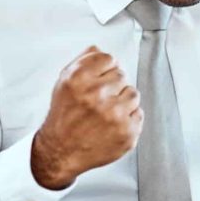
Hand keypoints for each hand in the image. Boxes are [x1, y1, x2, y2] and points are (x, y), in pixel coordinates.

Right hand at [30, 46, 142, 189]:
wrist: (61, 152)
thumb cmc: (63, 117)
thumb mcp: (63, 83)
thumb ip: (82, 61)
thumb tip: (99, 48)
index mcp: (79, 79)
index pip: (108, 59)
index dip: (104, 69)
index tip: (98, 79)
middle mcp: (96, 95)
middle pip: (121, 74)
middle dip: (112, 86)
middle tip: (99, 100)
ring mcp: (114, 115)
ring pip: (133, 93)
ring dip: (122, 101)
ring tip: (106, 113)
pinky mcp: (127, 132)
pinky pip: (138, 113)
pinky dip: (128, 119)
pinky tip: (112, 125)